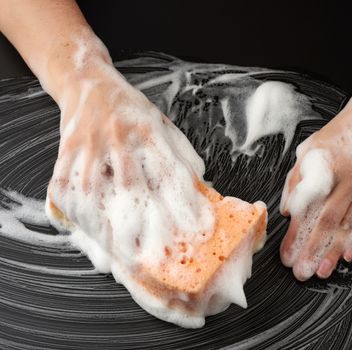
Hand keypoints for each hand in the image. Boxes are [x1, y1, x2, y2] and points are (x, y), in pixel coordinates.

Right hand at [46, 53, 212, 267]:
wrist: (88, 87)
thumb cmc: (132, 112)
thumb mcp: (166, 127)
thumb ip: (183, 159)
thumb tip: (202, 192)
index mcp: (149, 132)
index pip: (171, 175)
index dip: (184, 208)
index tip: (195, 234)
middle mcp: (118, 141)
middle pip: (133, 193)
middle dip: (148, 231)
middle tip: (158, 261)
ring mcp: (88, 152)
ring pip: (97, 200)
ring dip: (112, 235)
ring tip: (127, 262)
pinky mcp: (65, 160)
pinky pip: (69, 197)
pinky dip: (82, 222)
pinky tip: (95, 241)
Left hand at [279, 89, 351, 280]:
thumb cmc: (340, 135)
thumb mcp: (309, 149)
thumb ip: (295, 180)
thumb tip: (285, 211)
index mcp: (322, 164)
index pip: (305, 204)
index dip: (295, 231)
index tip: (286, 252)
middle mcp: (345, 176)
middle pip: (326, 220)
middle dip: (311, 249)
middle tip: (300, 271)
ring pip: (347, 225)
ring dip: (333, 252)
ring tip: (321, 271)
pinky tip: (346, 256)